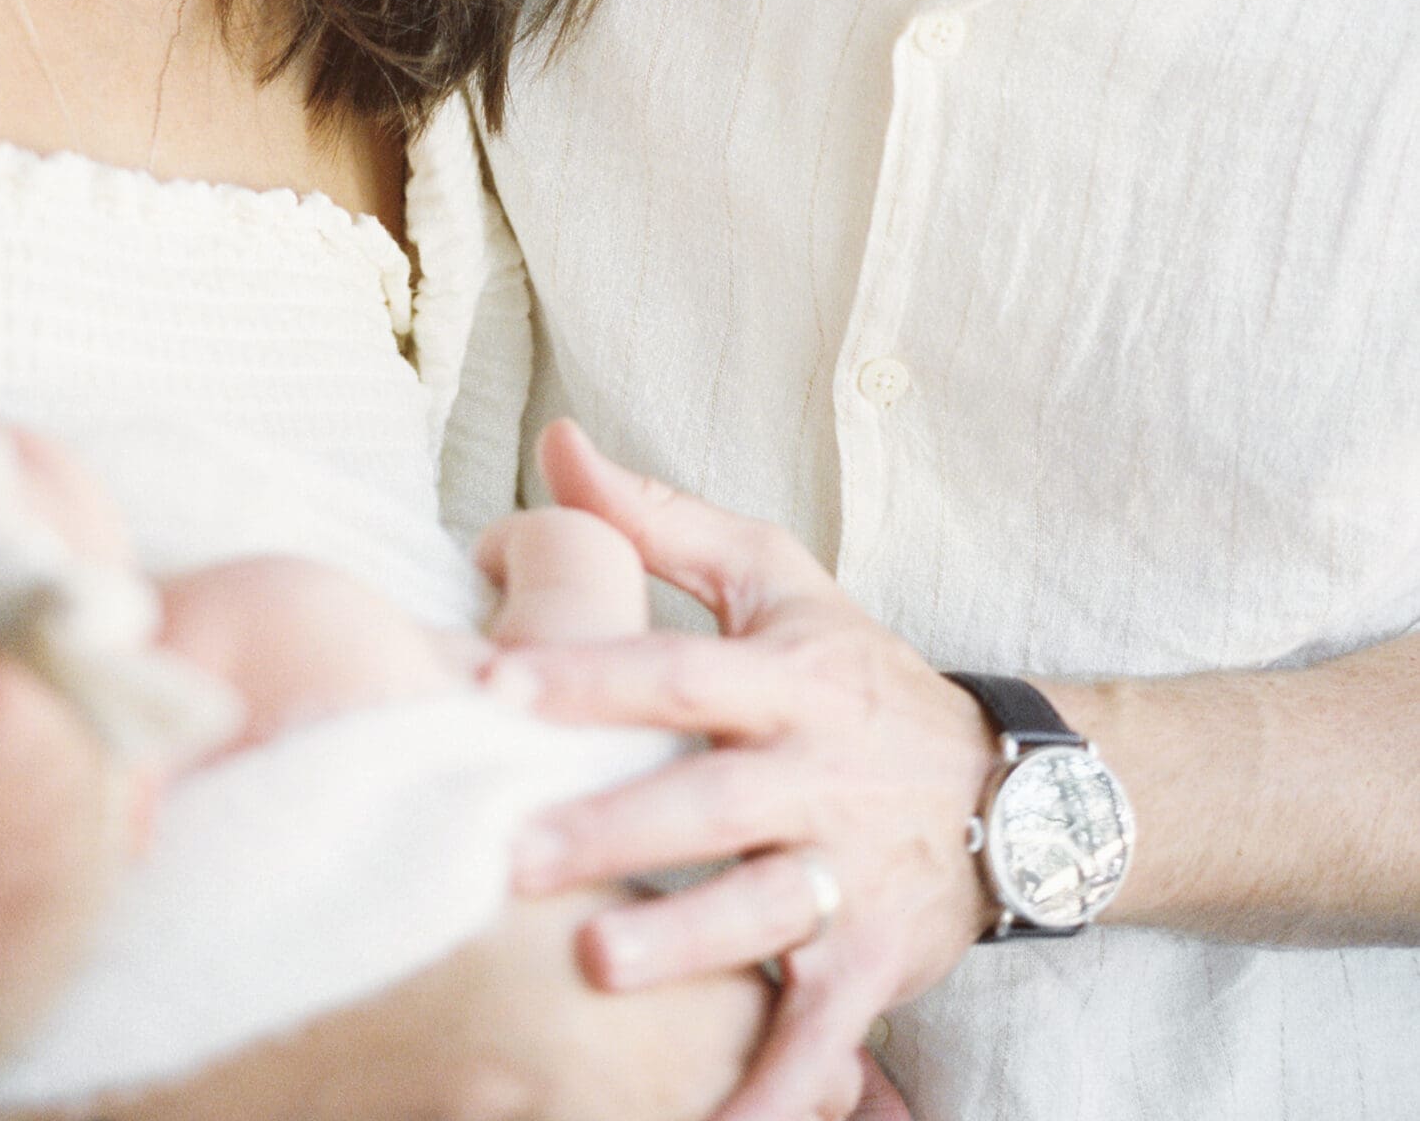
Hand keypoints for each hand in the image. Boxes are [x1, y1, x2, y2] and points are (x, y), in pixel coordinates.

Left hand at [485, 424, 995, 1120]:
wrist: (1009, 788)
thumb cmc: (851, 669)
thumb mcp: (773, 576)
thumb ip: (656, 519)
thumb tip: (555, 443)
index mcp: (786, 676)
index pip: (678, 669)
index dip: (588, 673)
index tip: (490, 682)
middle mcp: (819, 772)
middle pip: (712, 799)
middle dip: (613, 828)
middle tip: (506, 858)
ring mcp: (854, 872)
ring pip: (768, 911)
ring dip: (688, 946)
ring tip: (595, 970)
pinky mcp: (877, 962)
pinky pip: (825, 1032)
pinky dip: (777, 1085)